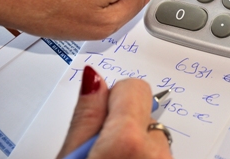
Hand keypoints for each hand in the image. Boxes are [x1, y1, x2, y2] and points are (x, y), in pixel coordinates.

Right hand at [57, 66, 171, 158]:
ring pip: (151, 131)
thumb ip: (85, 117)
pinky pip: (158, 150)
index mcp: (129, 139)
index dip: (110, 99)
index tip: (98, 119)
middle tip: (98, 150)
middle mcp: (156, 149)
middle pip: (142, 110)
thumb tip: (94, 77)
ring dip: (133, 142)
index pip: (132, 86)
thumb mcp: (71, 157)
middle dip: (121, 123)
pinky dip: (143, 154)